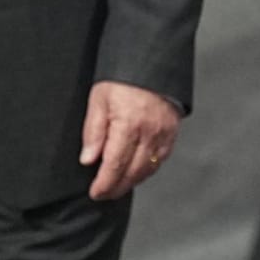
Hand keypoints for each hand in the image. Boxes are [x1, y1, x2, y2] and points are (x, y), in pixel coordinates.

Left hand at [80, 79, 179, 199]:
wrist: (151, 65)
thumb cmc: (122, 80)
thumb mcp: (98, 100)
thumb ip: (93, 132)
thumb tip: (88, 159)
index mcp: (128, 125)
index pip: (115, 165)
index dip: (105, 183)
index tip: (96, 193)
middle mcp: (149, 134)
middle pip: (132, 172)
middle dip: (116, 187)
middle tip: (103, 194)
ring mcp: (163, 136)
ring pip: (148, 170)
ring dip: (131, 182)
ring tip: (116, 186)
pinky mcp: (171, 135)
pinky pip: (159, 161)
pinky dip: (146, 171)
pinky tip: (135, 172)